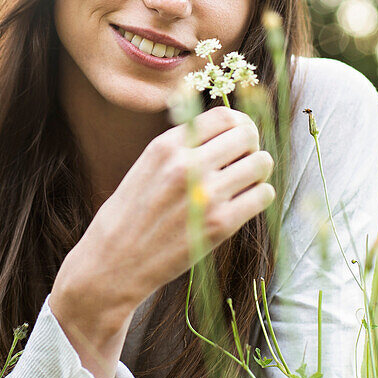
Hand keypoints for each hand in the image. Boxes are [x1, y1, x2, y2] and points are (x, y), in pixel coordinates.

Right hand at [58, 106, 275, 313]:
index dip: (237, 123)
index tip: (238, 136)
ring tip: (243, 183)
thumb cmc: (131, 214)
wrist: (114, 262)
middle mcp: (186, 165)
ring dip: (257, 171)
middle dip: (250, 146)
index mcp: (166, 146)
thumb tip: (226, 127)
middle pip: (246, 136)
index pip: (222, 115)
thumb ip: (182, 146)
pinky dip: (259, 196)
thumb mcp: (147, 165)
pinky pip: (263, 195)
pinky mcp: (219, 225)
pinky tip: (243, 203)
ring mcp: (206, 195)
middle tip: (242, 161)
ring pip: (261, 163)